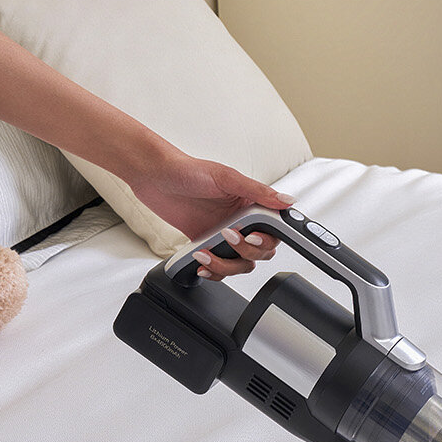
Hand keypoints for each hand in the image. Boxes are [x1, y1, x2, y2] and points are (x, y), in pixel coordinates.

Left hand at [127, 149, 293, 278]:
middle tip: (228, 237)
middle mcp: (241, 221)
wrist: (154, 177)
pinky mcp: (206, 245)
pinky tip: (202, 263)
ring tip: (208, 253)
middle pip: (261, 252)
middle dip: (246, 252)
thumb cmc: (188, 171)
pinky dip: (213, 271)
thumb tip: (287, 201)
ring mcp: (224, 235)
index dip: (268, 239)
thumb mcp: (227, 178)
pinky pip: (219, 268)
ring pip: (241, 264)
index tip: (253, 237)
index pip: (274, 230)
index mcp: (251, 204)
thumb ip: (258, 191)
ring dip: (226, 265)